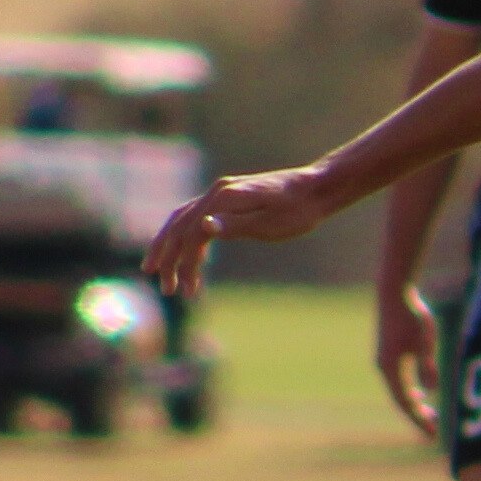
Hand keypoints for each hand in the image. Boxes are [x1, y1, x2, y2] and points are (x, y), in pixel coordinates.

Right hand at [145, 164, 343, 299]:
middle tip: (166, 289)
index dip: (184, 264)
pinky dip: (187, 237)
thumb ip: (236, 225)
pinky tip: (194, 259)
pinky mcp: (228, 198)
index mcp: (225, 197)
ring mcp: (221, 193)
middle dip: (167, 258)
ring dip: (170, 246)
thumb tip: (204, 228)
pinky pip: (197, 217)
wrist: (317, 188)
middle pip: (179, 226)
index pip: (191, 234)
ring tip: (164, 274)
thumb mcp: (271, 223)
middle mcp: (218, 192)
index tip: (186, 292)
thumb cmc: (299, 210)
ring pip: (183, 220)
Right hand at [371, 286, 443, 440]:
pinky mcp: (388, 354)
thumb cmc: (411, 315)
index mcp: (391, 368)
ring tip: (431, 415)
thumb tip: (430, 392)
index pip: (405, 402)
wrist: (394, 292)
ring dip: (413, 404)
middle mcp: (384, 368)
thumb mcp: (425, 340)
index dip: (418, 420)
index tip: (432, 434)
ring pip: (398, 391)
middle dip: (416, 416)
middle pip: (400, 400)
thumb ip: (427, 366)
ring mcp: (384, 361)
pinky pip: (397, 381)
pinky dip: (409, 391)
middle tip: (434, 431)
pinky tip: (422, 394)